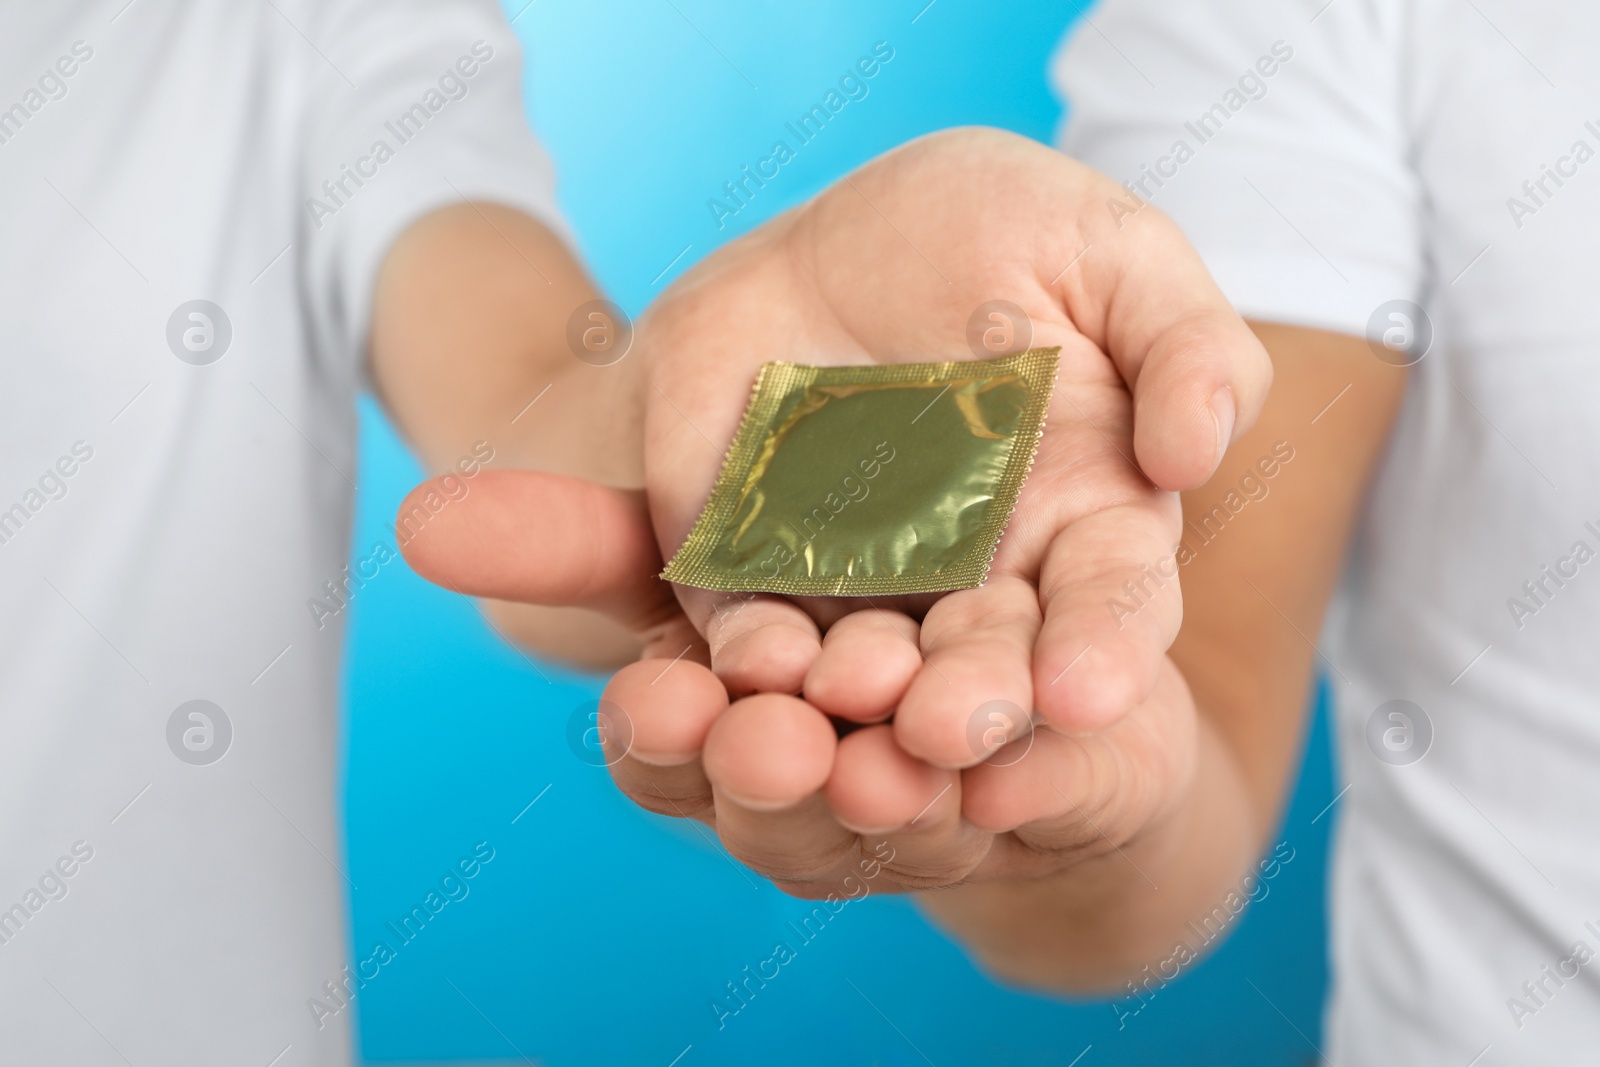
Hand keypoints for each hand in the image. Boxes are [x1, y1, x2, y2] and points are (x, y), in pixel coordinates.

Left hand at [402, 127, 1268, 896]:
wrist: (830, 241)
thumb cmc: (998, 235)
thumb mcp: (1112, 252)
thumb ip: (1184, 343)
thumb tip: (1200, 452)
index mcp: (1088, 519)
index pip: (1107, 601)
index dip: (1100, 648)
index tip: (1082, 694)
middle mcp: (981, 580)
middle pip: (984, 663)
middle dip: (970, 705)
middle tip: (948, 737)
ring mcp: (864, 589)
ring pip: (863, 669)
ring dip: (853, 700)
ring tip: (843, 712)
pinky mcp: (755, 577)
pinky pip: (747, 624)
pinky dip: (746, 650)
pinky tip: (743, 661)